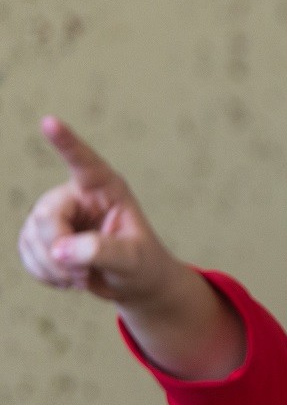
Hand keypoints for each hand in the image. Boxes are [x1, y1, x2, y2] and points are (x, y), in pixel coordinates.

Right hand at [19, 117, 244, 379]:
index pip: (83, 161)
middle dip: (59, 249)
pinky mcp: (42, 236)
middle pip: (47, 215)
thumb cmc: (142, 263)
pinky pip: (26, 253)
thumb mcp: (132, 258)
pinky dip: (44, 273)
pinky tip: (68, 279)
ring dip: (53, 266)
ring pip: (32, 236)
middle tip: (83, 272)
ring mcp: (56, 215)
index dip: (65, 142)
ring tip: (83, 276)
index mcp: (105, 188)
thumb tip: (61, 251)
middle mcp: (76, 195)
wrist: (133, 282)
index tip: (49, 121)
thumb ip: (102, 250)